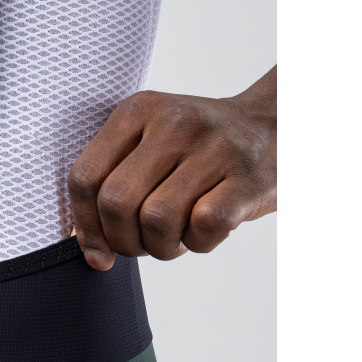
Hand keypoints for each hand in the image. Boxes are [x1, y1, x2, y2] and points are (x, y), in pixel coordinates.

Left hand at [67, 66, 275, 268]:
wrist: (277, 127)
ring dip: (161, 247)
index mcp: (138, 111)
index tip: (99, 251)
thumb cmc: (201, 150)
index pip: (85, 178)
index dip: (84, 226)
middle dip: (124, 242)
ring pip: (156, 220)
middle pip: (116, 203)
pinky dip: (198, 245)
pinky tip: (204, 234)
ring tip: (175, 239)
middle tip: (144, 243)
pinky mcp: (248, 178)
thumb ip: (110, 185)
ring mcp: (214, 147)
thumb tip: (88, 248)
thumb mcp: (149, 145)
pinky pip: (203, 227)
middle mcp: (174, 122)